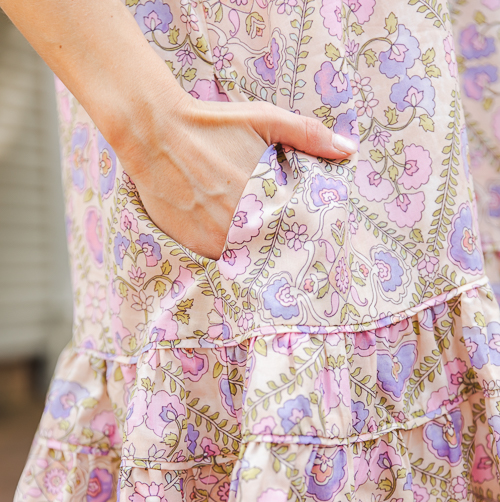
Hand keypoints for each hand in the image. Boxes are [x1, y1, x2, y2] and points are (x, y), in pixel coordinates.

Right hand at [117, 94, 357, 260]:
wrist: (153, 131)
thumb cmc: (211, 124)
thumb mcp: (264, 119)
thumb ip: (308, 135)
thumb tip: (349, 150)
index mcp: (264, 198)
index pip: (295, 229)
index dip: (299, 230)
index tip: (302, 231)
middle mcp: (241, 224)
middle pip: (271, 246)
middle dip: (276, 241)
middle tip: (277, 235)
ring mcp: (214, 238)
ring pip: (245, 255)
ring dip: (251, 248)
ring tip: (252, 234)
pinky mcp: (193, 244)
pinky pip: (218, 257)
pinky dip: (226, 249)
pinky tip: (225, 233)